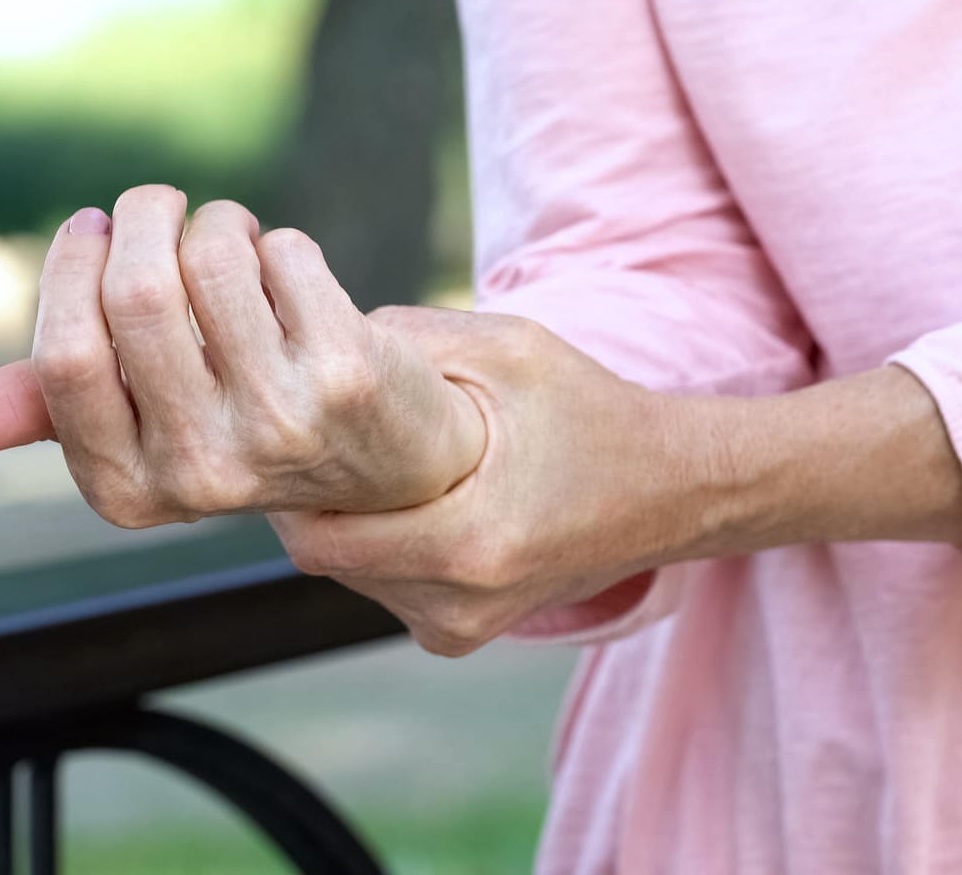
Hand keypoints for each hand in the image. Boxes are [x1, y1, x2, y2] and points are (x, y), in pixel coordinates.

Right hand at [0, 186, 485, 525]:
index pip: (67, 359)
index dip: (74, 269)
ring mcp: (283, 424)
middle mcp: (206, 472)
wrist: (398, 461)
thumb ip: (59, 412)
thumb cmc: (251, 426)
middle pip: (137, 293)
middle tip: (157, 206)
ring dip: (217, 223)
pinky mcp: (348, 373)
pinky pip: (283, 253)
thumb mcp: (151, 434)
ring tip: (231, 239)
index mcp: (133, 491)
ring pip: (211, 259)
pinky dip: (277, 242)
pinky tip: (290, 273)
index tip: (94, 228)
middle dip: (142, 219)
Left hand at [268, 306, 705, 656]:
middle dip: (314, 497)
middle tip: (320, 436)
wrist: (675, 490)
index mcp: (469, 544)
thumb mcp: (509, 350)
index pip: (318, 539)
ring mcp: (461, 630)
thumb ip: (410, 338)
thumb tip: (311, 328)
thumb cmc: (594, 412)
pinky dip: (381, 544)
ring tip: (372, 464)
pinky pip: (386, 587)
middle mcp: (460, 606)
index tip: (286, 430)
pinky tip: (408, 498)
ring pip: (352, 575)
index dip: (288, 484)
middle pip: (327, 557)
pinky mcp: (461, 634)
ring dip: (348, 522)